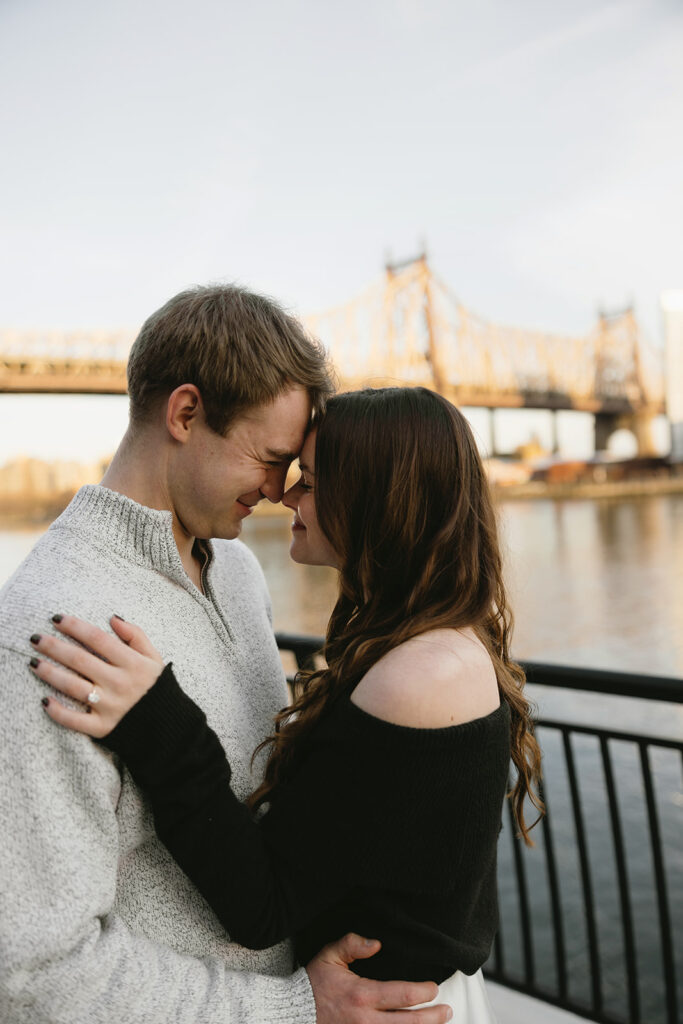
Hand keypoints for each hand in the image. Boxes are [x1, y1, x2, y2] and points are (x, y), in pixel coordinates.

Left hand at [30, 614, 163, 737]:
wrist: (168, 725)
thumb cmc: (156, 687)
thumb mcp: (154, 658)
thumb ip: (136, 635)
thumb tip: (113, 618)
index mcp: (133, 663)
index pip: (98, 639)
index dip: (75, 627)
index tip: (57, 619)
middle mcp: (119, 683)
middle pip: (80, 660)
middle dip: (55, 647)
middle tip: (35, 638)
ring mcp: (109, 706)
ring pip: (73, 687)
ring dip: (50, 673)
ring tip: (33, 663)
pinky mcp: (102, 727)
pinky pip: (75, 720)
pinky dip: (58, 712)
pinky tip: (45, 701)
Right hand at [306, 933, 451, 1022]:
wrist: (292, 1014)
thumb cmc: (312, 985)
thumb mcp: (330, 956)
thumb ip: (353, 944)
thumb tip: (377, 943)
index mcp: (362, 995)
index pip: (403, 996)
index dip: (424, 993)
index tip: (434, 988)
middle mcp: (366, 1021)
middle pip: (410, 1023)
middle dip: (433, 1017)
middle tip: (447, 1011)